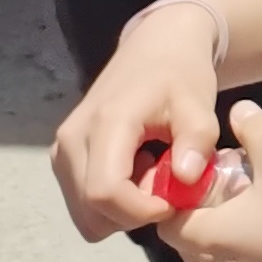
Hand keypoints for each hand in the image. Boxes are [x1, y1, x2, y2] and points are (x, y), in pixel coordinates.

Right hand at [51, 0, 227, 241]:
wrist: (156, 48)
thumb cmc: (180, 74)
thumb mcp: (200, 102)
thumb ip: (198, 138)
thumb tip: (186, 177)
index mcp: (105, 124)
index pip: (104, 192)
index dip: (140, 210)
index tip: (174, 201)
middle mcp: (71, 141)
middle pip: (91, 210)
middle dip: (134, 212)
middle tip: (167, 185)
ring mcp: (61, 150)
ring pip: (84, 213)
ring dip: (123, 208)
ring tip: (153, 172)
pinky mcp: (63, 157)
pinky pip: (83, 202)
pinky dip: (113, 200)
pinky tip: (137, 170)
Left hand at [161, 100, 261, 261]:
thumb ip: (255, 128)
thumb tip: (238, 111)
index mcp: (209, 238)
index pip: (168, 222)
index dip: (180, 198)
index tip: (206, 175)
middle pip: (190, 243)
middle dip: (203, 214)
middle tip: (234, 185)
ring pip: (217, 260)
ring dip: (226, 236)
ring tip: (258, 207)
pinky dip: (250, 253)